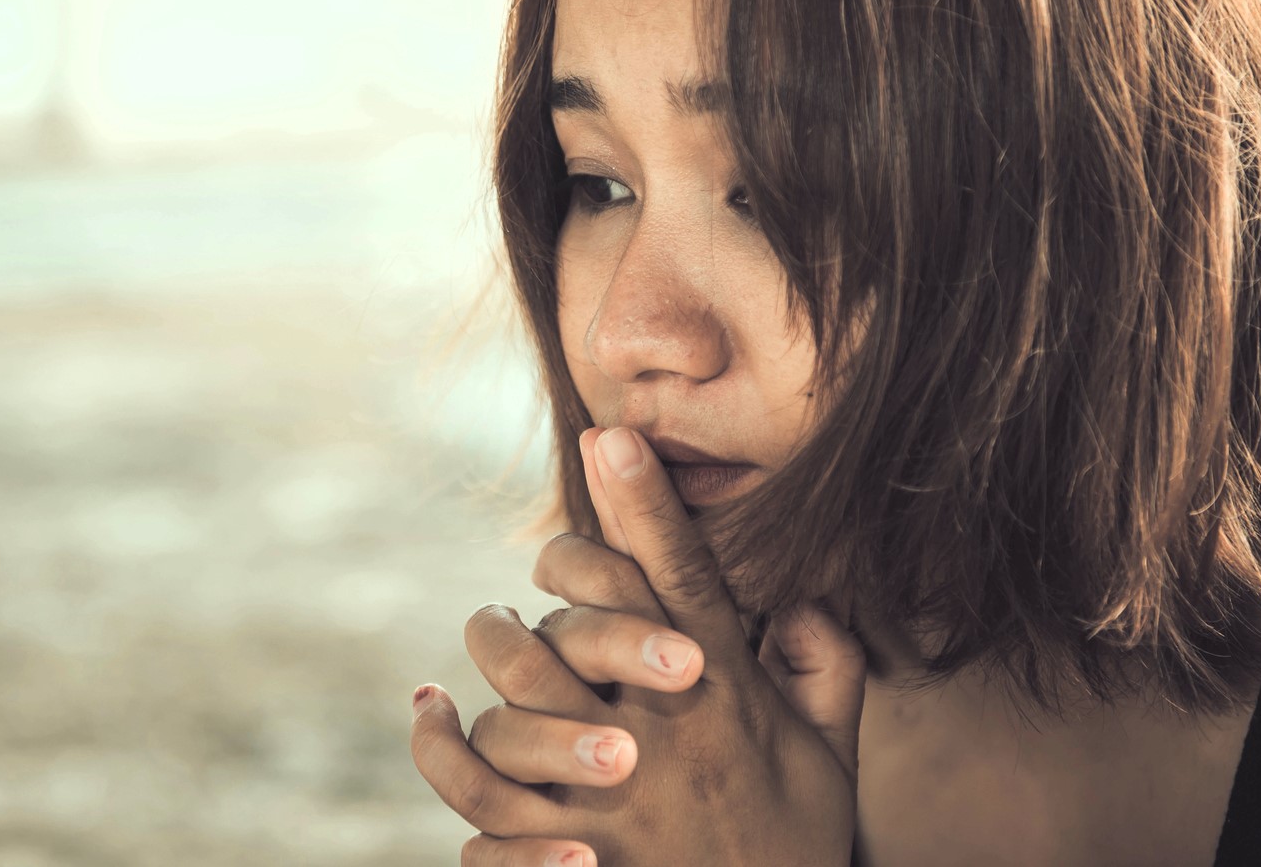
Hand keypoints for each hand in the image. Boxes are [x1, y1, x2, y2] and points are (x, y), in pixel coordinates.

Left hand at [410, 426, 865, 865]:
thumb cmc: (792, 854)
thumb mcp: (830, 764)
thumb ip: (822, 675)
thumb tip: (804, 604)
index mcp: (728, 703)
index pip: (684, 584)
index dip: (645, 505)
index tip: (608, 435)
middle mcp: (661, 740)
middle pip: (574, 628)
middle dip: (543, 583)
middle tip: (527, 581)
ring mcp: (605, 804)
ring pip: (511, 706)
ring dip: (488, 657)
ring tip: (481, 638)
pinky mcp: (559, 860)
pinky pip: (477, 797)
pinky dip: (441, 750)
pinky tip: (430, 713)